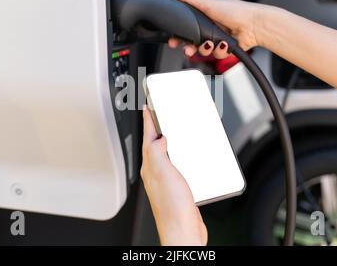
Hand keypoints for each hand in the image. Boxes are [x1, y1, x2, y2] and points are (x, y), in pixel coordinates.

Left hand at [141, 105, 207, 245]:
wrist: (183, 230)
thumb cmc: (172, 207)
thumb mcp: (164, 172)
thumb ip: (158, 152)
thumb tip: (159, 138)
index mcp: (151, 166)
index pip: (148, 137)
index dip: (148, 120)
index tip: (147, 106)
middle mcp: (156, 172)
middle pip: (155, 144)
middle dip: (157, 128)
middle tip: (161, 115)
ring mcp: (167, 180)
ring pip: (167, 154)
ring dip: (170, 142)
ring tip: (175, 131)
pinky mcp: (178, 187)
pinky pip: (178, 166)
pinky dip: (182, 157)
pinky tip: (189, 157)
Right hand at [169, 0, 261, 57]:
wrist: (253, 25)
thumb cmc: (235, 11)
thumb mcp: (208, 3)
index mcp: (204, 17)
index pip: (186, 29)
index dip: (179, 37)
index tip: (174, 41)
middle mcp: (209, 29)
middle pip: (193, 43)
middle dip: (189, 48)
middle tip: (188, 49)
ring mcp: (217, 40)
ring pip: (204, 51)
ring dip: (206, 49)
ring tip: (212, 43)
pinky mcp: (225, 49)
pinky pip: (216, 55)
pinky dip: (220, 50)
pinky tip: (224, 44)